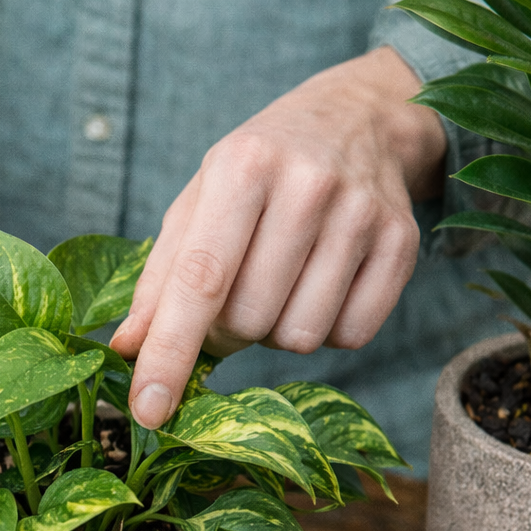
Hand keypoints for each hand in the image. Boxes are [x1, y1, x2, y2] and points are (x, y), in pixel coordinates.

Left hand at [111, 45, 446, 429]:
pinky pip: (351, 336)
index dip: (170, 354)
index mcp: (241, 168)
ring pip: (300, 337)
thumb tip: (126, 349)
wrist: (357, 118)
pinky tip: (320, 284)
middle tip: (232, 296)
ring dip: (276, 330)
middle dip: (227, 331)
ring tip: (279, 281)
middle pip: (249, 321)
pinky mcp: (403, 243)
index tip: (146, 412)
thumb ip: (160, 278)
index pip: (199, 281)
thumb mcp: (198, 203)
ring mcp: (362, 214)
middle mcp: (307, 186)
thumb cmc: (259, 170)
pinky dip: (326, 328)